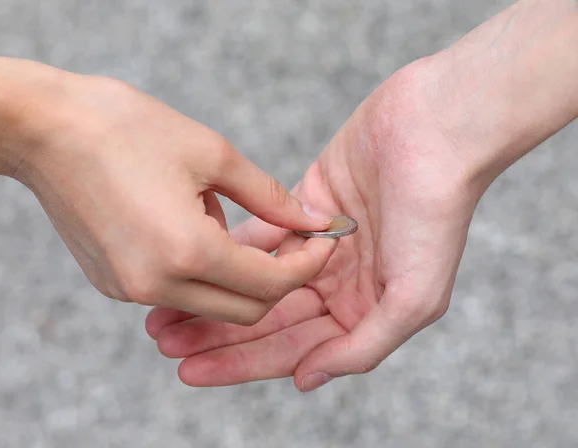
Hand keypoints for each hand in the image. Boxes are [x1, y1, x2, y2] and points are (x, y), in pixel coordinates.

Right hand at [3, 61, 336, 324]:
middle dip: (279, 280)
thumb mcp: (212, 154)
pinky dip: (202, 274)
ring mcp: (130, 291)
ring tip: (234, 224)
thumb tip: (311, 220)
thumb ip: (269, 197)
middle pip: (246, 310)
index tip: (323, 240)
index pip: (271, 284)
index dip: (307, 265)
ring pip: (212, 305)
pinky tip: (195, 229)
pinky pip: (177, 293)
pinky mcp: (113, 286)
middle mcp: (157, 284)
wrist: (45, 130)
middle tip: (291, 241)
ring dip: (239, 277)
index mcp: (187, 252)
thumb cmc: (127, 128)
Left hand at [145, 58, 482, 389]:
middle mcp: (339, 283)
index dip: (241, 362)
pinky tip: (194, 260)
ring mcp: (321, 245)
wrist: (435, 129)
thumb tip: (305, 379)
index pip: (292, 347)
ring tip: (167, 309)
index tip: (191, 371)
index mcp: (362, 310)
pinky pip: (259, 235)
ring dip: (213, 291)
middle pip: (266, 317)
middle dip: (216, 333)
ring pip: (255, 278)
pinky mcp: (307, 205)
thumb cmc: (435, 213)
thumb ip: (362, 346)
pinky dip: (228, 249)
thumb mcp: (415, 296)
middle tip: (165, 343)